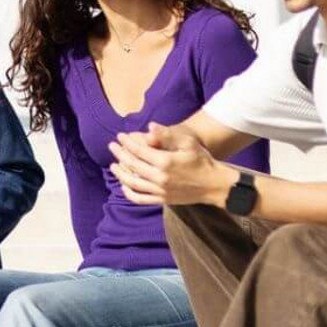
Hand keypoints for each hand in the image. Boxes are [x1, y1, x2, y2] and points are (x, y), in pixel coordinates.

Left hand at [110, 123, 230, 206]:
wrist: (214, 184)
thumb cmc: (201, 160)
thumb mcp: (188, 143)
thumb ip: (168, 135)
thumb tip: (150, 127)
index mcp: (165, 161)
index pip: (139, 150)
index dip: (127, 142)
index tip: (120, 136)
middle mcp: (160, 177)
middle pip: (132, 165)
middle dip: (120, 154)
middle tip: (112, 146)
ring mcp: (160, 191)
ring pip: (132, 183)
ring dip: (120, 173)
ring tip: (113, 165)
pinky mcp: (162, 200)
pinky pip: (140, 198)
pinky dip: (129, 192)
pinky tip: (124, 185)